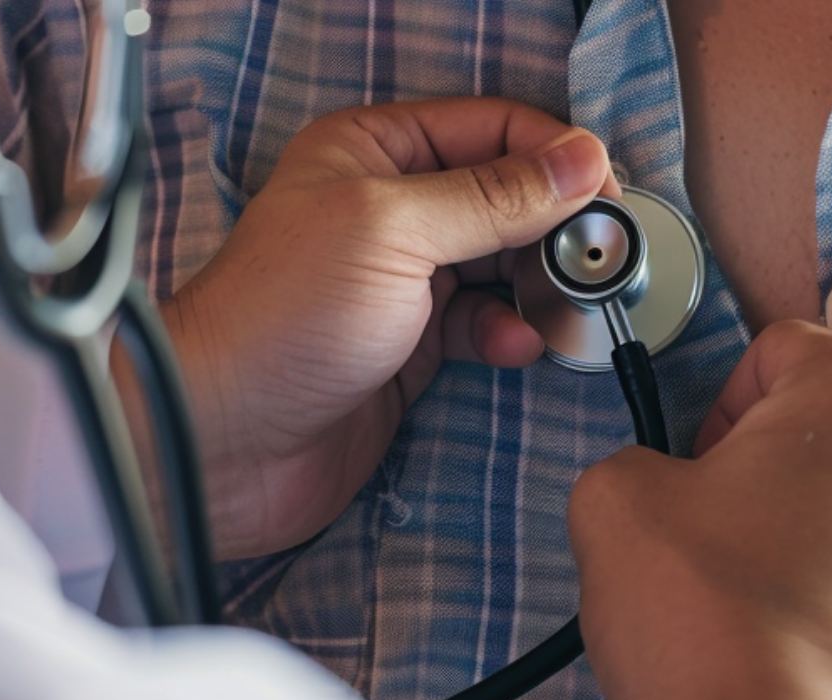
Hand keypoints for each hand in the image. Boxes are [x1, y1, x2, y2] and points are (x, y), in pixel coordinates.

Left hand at [158, 98, 616, 557]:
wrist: (225, 440)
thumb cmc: (281, 320)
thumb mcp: (395, 231)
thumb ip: (494, 194)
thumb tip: (580, 161)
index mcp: (375, 151)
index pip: (492, 127)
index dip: (554, 156)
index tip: (606, 195)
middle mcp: (393, 208)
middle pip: (508, 196)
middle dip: (556, 226)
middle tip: (597, 257)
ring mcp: (406, 279)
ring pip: (506, 264)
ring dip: (542, 284)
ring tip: (562, 304)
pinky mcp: (415, 346)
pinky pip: (488, 326)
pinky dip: (512, 334)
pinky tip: (517, 346)